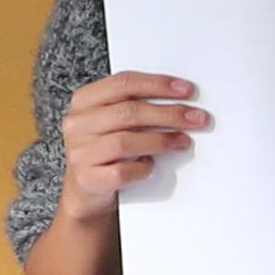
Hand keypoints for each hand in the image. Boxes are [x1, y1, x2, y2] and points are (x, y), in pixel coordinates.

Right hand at [50, 70, 205, 225]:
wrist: (86, 190)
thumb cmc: (106, 150)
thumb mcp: (113, 122)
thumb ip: (136, 106)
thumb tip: (181, 101)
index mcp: (84, 101)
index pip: (124, 83)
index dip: (158, 84)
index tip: (187, 90)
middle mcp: (78, 124)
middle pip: (129, 112)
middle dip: (169, 114)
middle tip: (196, 118)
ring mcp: (80, 152)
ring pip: (125, 142)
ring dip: (161, 141)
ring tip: (183, 141)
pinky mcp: (88, 179)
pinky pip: (122, 172)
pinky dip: (142, 168)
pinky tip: (152, 166)